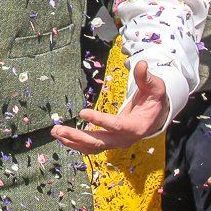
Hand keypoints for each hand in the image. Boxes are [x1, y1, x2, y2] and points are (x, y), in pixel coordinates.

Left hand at [52, 60, 168, 154]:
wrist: (155, 118)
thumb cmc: (154, 100)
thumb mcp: (155, 87)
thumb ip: (146, 77)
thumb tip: (142, 64)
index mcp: (135, 127)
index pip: (116, 125)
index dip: (100, 120)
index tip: (83, 112)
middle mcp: (124, 139)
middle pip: (98, 142)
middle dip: (77, 136)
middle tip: (58, 129)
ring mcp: (116, 143)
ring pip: (92, 147)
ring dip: (72, 140)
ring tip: (55, 132)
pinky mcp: (109, 142)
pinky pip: (91, 147)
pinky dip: (76, 143)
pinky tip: (63, 137)